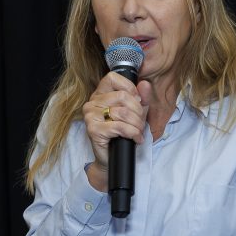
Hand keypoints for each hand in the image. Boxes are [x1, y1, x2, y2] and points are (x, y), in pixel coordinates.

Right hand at [82, 73, 152, 190]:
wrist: (111, 158)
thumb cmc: (123, 134)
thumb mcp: (136, 112)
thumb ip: (142, 97)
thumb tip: (145, 84)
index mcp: (100, 94)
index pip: (112, 77)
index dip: (130, 88)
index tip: (137, 102)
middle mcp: (92, 102)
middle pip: (122, 96)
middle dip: (138, 111)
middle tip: (140, 123)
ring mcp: (90, 115)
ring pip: (122, 112)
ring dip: (136, 124)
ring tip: (138, 132)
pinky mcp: (93, 129)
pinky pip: (119, 127)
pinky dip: (133, 133)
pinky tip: (136, 139)